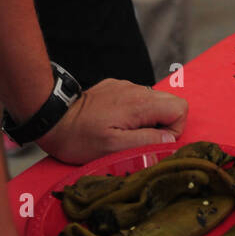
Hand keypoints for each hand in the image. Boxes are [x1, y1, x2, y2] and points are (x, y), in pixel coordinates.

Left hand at [39, 79, 186, 163]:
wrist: (54, 118)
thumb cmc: (80, 138)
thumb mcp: (114, 148)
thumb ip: (146, 141)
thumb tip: (169, 139)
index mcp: (140, 104)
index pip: (180, 108)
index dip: (173, 129)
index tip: (153, 141)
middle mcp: (136, 90)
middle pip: (171, 102)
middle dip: (163, 124)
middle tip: (140, 139)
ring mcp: (125, 86)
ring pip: (154, 101)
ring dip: (147, 119)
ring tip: (125, 132)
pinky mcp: (115, 87)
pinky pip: (137, 98)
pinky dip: (133, 112)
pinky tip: (115, 121)